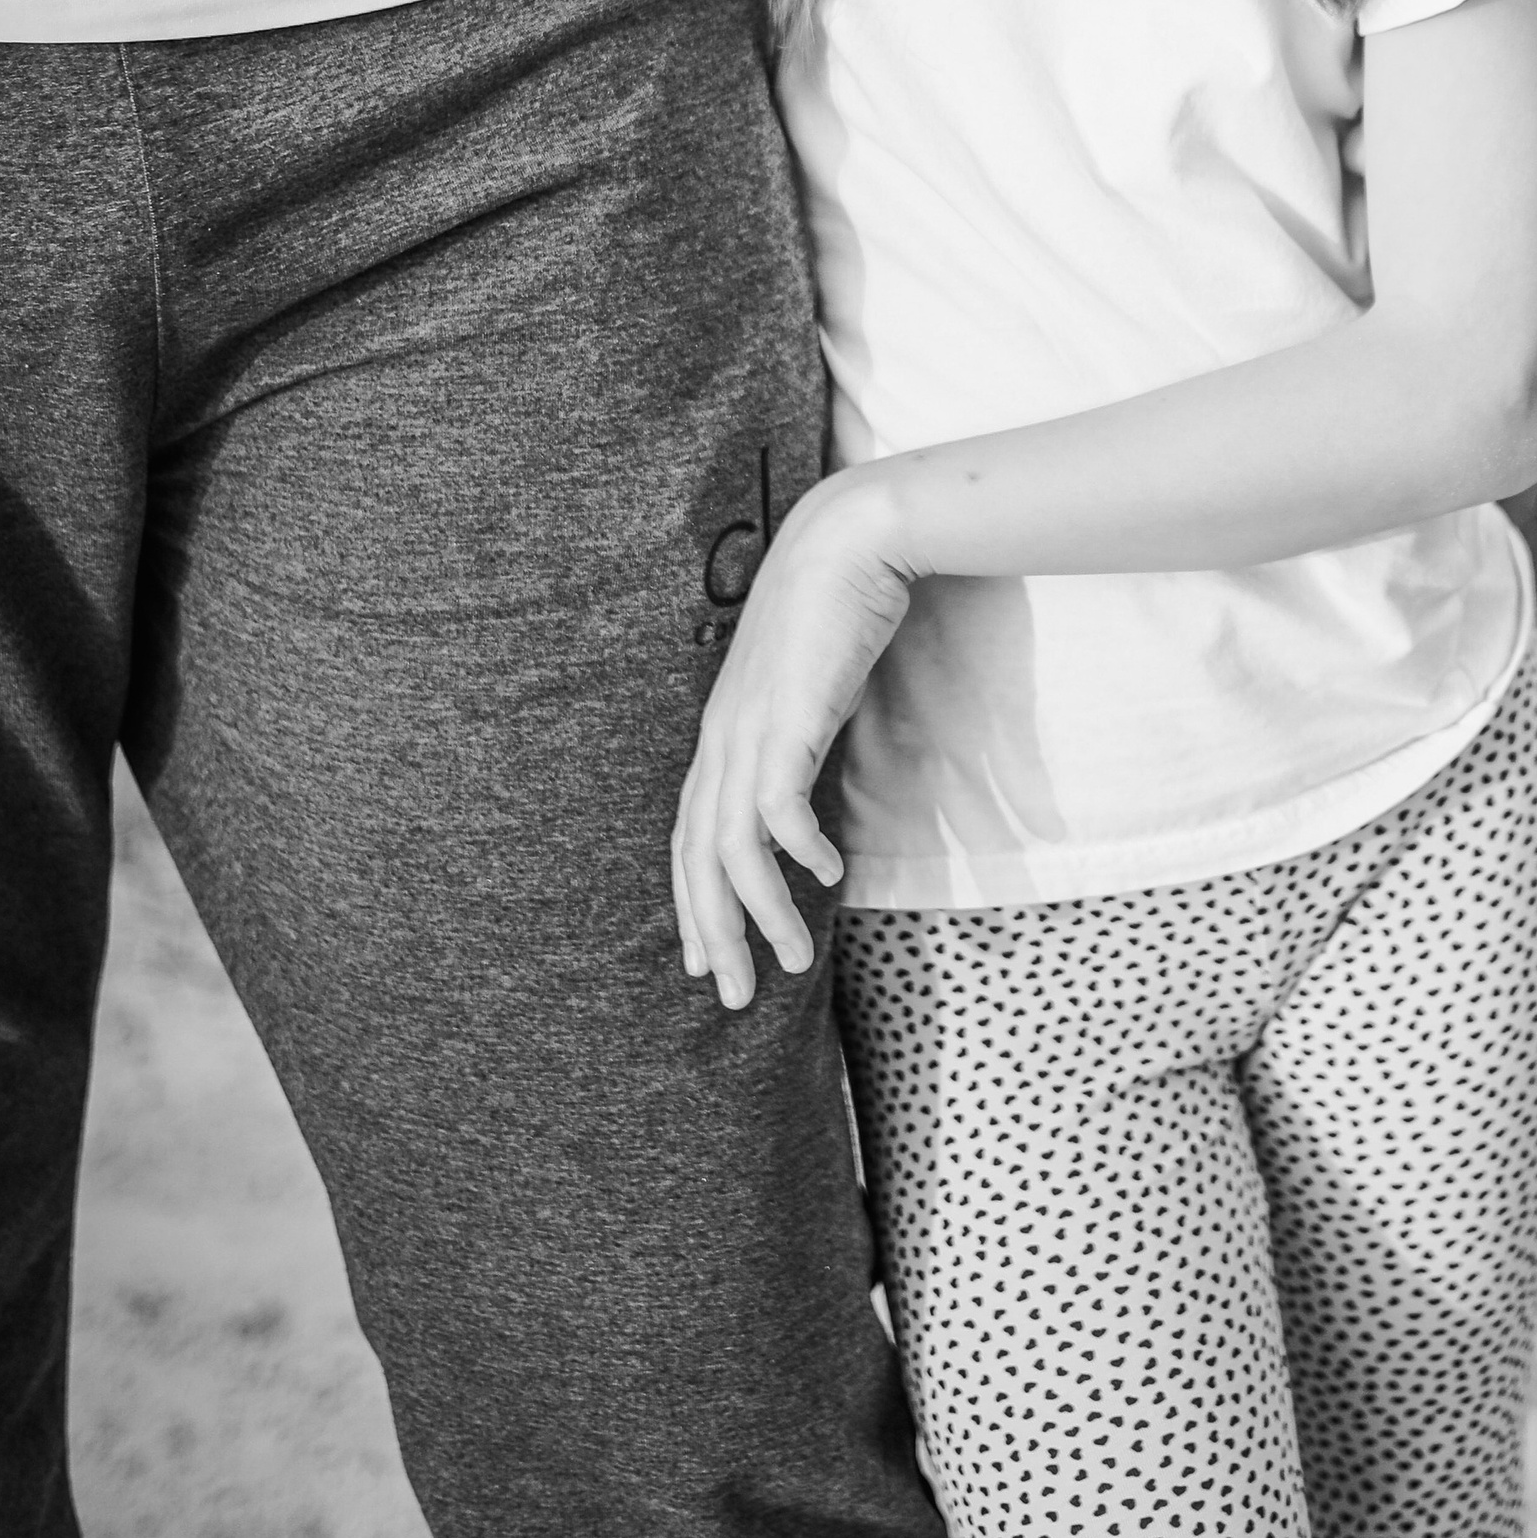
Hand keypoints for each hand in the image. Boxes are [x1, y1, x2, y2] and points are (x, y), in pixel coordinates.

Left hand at [671, 478, 910, 1007]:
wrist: (847, 541)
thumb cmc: (832, 609)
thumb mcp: (804, 688)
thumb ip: (796, 735)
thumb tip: (807, 776)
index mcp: (721, 737)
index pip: (689, 839)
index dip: (692, 905)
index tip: (706, 959)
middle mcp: (722, 741)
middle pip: (699, 860)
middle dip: (715, 934)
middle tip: (734, 996)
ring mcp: (749, 732)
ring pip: (734, 849)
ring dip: (762, 913)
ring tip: (792, 962)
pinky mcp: (788, 720)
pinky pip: (780, 807)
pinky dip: (798, 851)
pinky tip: (830, 876)